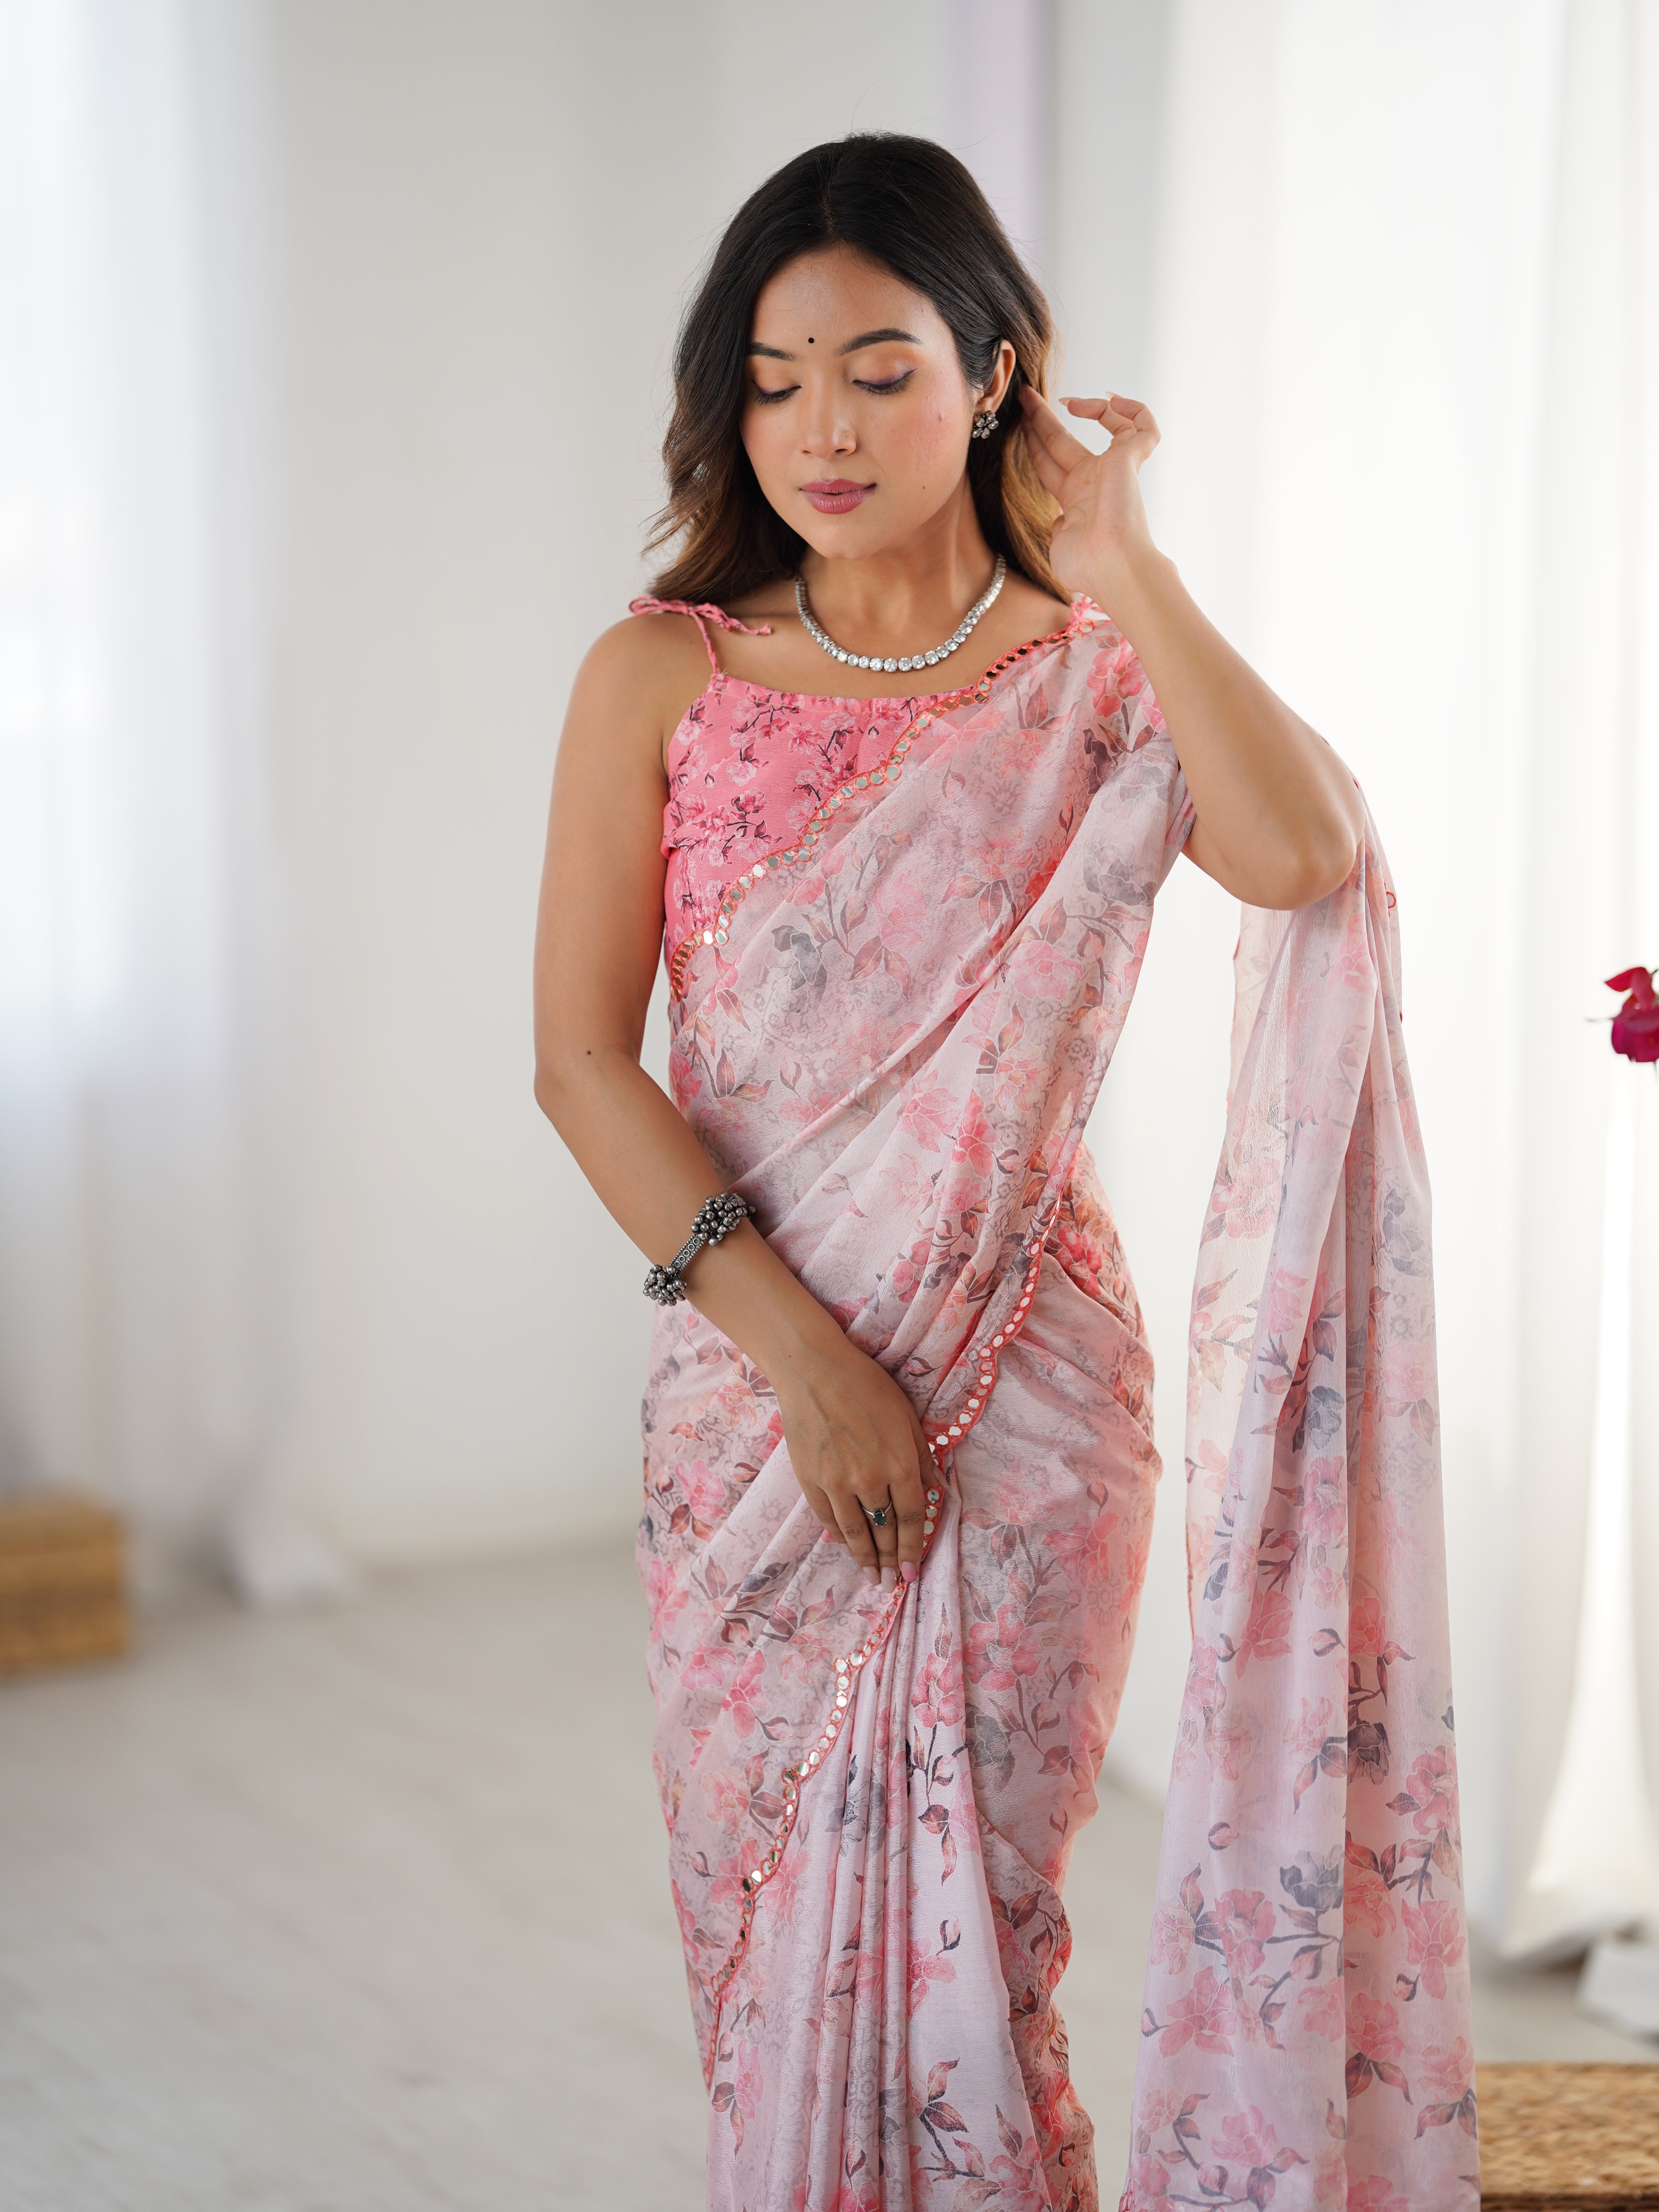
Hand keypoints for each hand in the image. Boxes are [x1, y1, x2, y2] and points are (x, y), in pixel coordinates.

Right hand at [774, 1341, 933, 1587]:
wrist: (814, 1371)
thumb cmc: (867, 1386)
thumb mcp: (907, 1416)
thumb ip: (922, 1456)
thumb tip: (934, 1491)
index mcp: (901, 1463)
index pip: (912, 1518)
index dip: (913, 1548)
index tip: (912, 1572)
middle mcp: (871, 1479)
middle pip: (884, 1531)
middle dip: (890, 1561)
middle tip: (892, 1584)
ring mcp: (838, 1482)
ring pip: (856, 1532)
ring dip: (865, 1559)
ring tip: (871, 1578)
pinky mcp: (811, 1479)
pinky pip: (829, 1518)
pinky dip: (839, 1536)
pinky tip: (846, 1547)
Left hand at [1018, 386, 1161, 607]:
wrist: (1113, 567)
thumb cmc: (1087, 566)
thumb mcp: (1059, 545)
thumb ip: (1056, 527)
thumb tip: (1061, 520)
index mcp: (1074, 500)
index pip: (1049, 462)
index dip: (1033, 441)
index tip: (1018, 421)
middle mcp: (1094, 481)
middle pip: (1064, 439)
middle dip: (1042, 417)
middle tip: (1024, 394)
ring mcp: (1114, 469)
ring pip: (1106, 424)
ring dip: (1085, 405)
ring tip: (1065, 400)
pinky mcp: (1130, 459)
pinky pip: (1144, 426)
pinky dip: (1134, 409)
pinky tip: (1112, 400)